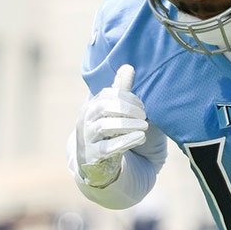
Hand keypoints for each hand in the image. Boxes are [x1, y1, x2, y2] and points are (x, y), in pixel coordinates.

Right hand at [76, 64, 146, 187]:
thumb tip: (128, 67)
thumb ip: (120, 91)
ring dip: (128, 124)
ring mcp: (88, 138)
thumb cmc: (105, 131)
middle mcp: (86, 120)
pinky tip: (141, 138)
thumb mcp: (111, 111)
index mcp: (91, 106)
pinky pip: (108, 147)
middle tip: (144, 115)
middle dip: (127, 109)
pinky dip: (126, 141)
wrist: (92, 162)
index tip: (142, 105)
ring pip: (106, 126)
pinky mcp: (94, 155)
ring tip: (144, 126)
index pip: (107, 95)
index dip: (126, 97)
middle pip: (104, 108)